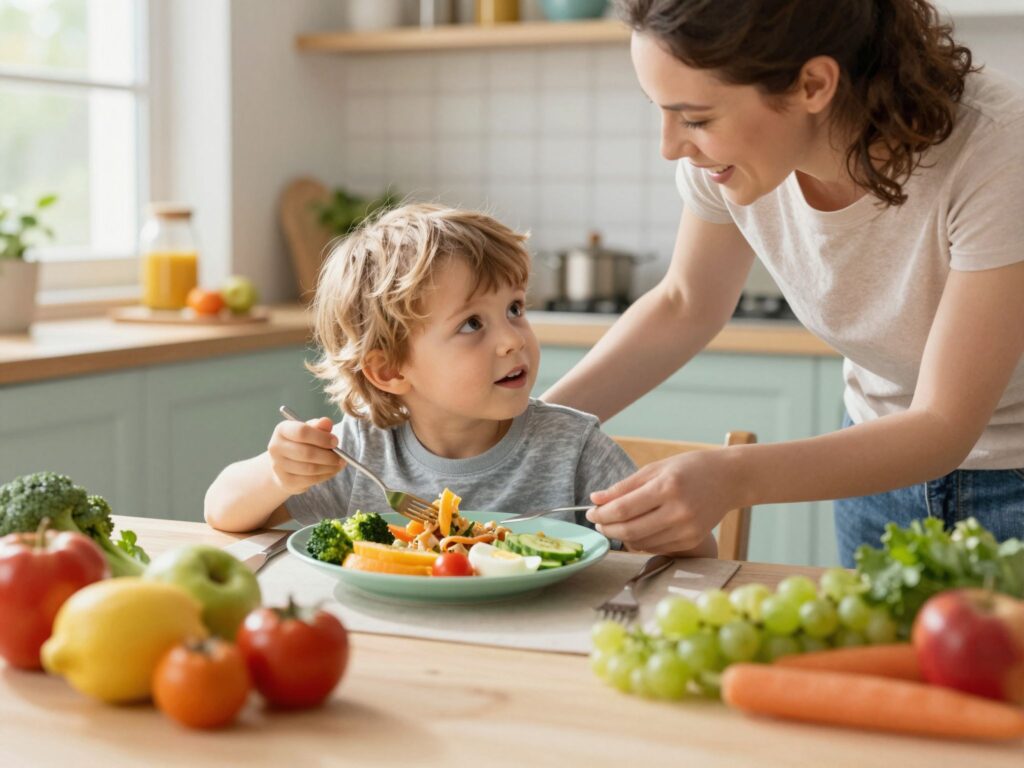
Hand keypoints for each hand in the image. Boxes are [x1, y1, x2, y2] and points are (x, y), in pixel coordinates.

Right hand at [267, 417, 344, 494]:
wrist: (285, 464)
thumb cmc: (301, 443)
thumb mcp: (310, 431)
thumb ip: (319, 426)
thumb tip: (327, 422)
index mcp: (282, 430)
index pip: (302, 432)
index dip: (322, 437)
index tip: (335, 442)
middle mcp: (276, 447)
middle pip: (307, 453)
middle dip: (328, 455)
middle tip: (341, 457)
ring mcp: (278, 466)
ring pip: (310, 468)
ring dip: (329, 467)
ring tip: (339, 464)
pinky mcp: (285, 481)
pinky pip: (310, 480)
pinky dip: (325, 476)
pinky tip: (332, 471)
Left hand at [587, 449, 738, 554]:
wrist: (729, 479)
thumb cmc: (690, 468)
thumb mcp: (655, 469)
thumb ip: (624, 486)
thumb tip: (595, 499)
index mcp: (667, 488)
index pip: (624, 509)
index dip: (602, 513)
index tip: (590, 511)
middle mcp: (678, 511)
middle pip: (630, 530)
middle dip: (607, 527)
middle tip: (597, 521)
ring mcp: (687, 529)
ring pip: (641, 542)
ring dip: (621, 536)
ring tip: (613, 524)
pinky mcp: (692, 540)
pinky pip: (656, 546)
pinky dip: (640, 541)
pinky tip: (635, 529)